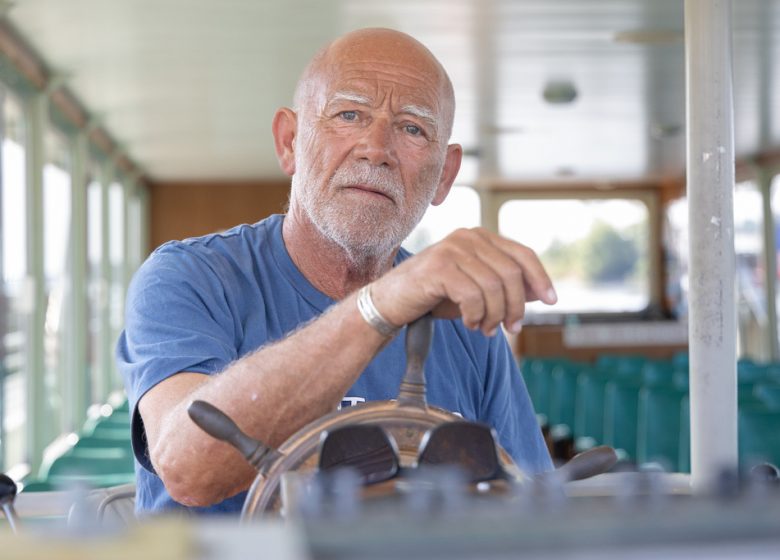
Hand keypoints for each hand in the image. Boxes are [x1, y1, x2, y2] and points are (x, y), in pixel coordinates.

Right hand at [371, 228, 556, 335]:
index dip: (541, 278)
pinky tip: (468, 323)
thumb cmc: (434, 296)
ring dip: (494, 316)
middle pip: (511, 274)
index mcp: (480, 237)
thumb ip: (504, 286)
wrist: (391, 301)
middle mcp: (468, 237)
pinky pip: (472, 296)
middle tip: (510, 329)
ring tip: (485, 329)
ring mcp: (452, 249)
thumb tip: (540, 293)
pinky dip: (475, 316)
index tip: (552, 301)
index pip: (523, 254)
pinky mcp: (439, 267)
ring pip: (493, 288)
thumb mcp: (475, 289)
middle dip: (516, 307)